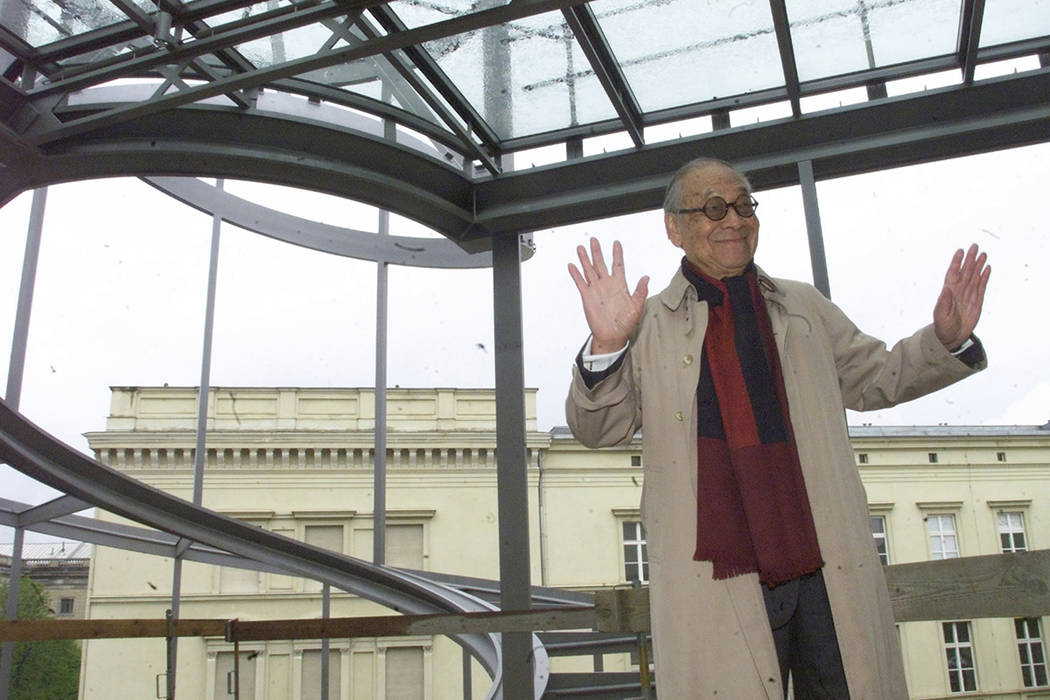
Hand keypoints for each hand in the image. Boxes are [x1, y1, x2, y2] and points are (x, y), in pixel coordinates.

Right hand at [568, 238, 648, 354]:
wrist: (612, 336)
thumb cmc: (626, 324)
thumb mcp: (637, 307)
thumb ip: (641, 291)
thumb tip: (646, 277)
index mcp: (620, 285)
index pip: (618, 265)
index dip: (617, 254)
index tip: (616, 243)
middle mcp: (607, 285)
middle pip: (601, 264)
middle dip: (597, 252)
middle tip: (594, 240)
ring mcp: (596, 290)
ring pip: (589, 270)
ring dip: (585, 259)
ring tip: (581, 248)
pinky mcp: (587, 297)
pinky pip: (580, 283)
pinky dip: (576, 274)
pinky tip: (572, 266)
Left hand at [933, 243, 990, 349]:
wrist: (952, 337)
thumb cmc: (943, 326)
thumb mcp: (941, 315)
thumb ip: (944, 302)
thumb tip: (947, 289)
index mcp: (949, 291)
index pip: (953, 273)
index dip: (956, 262)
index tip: (960, 251)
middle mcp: (959, 290)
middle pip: (966, 271)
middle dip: (970, 259)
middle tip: (975, 246)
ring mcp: (968, 294)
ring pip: (974, 276)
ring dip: (978, 265)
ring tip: (983, 254)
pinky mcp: (977, 300)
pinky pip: (981, 286)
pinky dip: (984, 277)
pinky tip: (987, 268)